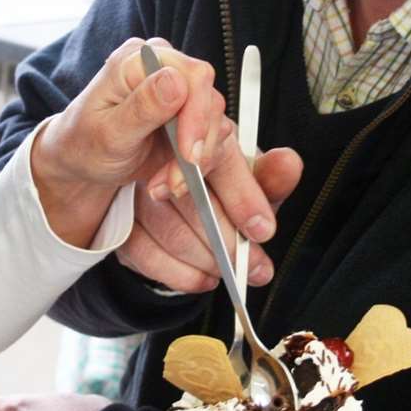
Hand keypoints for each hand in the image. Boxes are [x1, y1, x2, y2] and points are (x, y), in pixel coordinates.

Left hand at [30, 39, 260, 247]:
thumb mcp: (107, 132)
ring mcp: (180, 94)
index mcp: (140, 60)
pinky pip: (209, 142)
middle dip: (196, 148)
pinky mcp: (189, 118)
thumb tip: (174, 80)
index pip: (193, 76)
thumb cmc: (83, 144)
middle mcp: (165, 69)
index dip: (197, 116)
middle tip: (174, 183)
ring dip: (194, 164)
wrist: (80, 163)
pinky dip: (193, 168)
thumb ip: (142, 107)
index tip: (187, 155)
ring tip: (164, 187)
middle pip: (210, 102)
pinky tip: (168, 183)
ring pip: (214, 125)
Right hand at [117, 146, 303, 293]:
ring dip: (206, 259)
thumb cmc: (225, 189)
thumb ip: (270, 177)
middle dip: (228, 239)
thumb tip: (289, 164)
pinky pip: (145, 252)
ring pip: (170, 229)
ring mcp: (137, 186)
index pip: (219, 155)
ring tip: (231, 273)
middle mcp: (164, 152)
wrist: (186, 209)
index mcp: (205, 133)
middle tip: (252, 265)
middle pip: (193, 198)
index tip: (261, 230)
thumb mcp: (253, 184)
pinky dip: (180, 274)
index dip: (240, 195)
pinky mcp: (121, 219)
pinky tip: (203, 278)